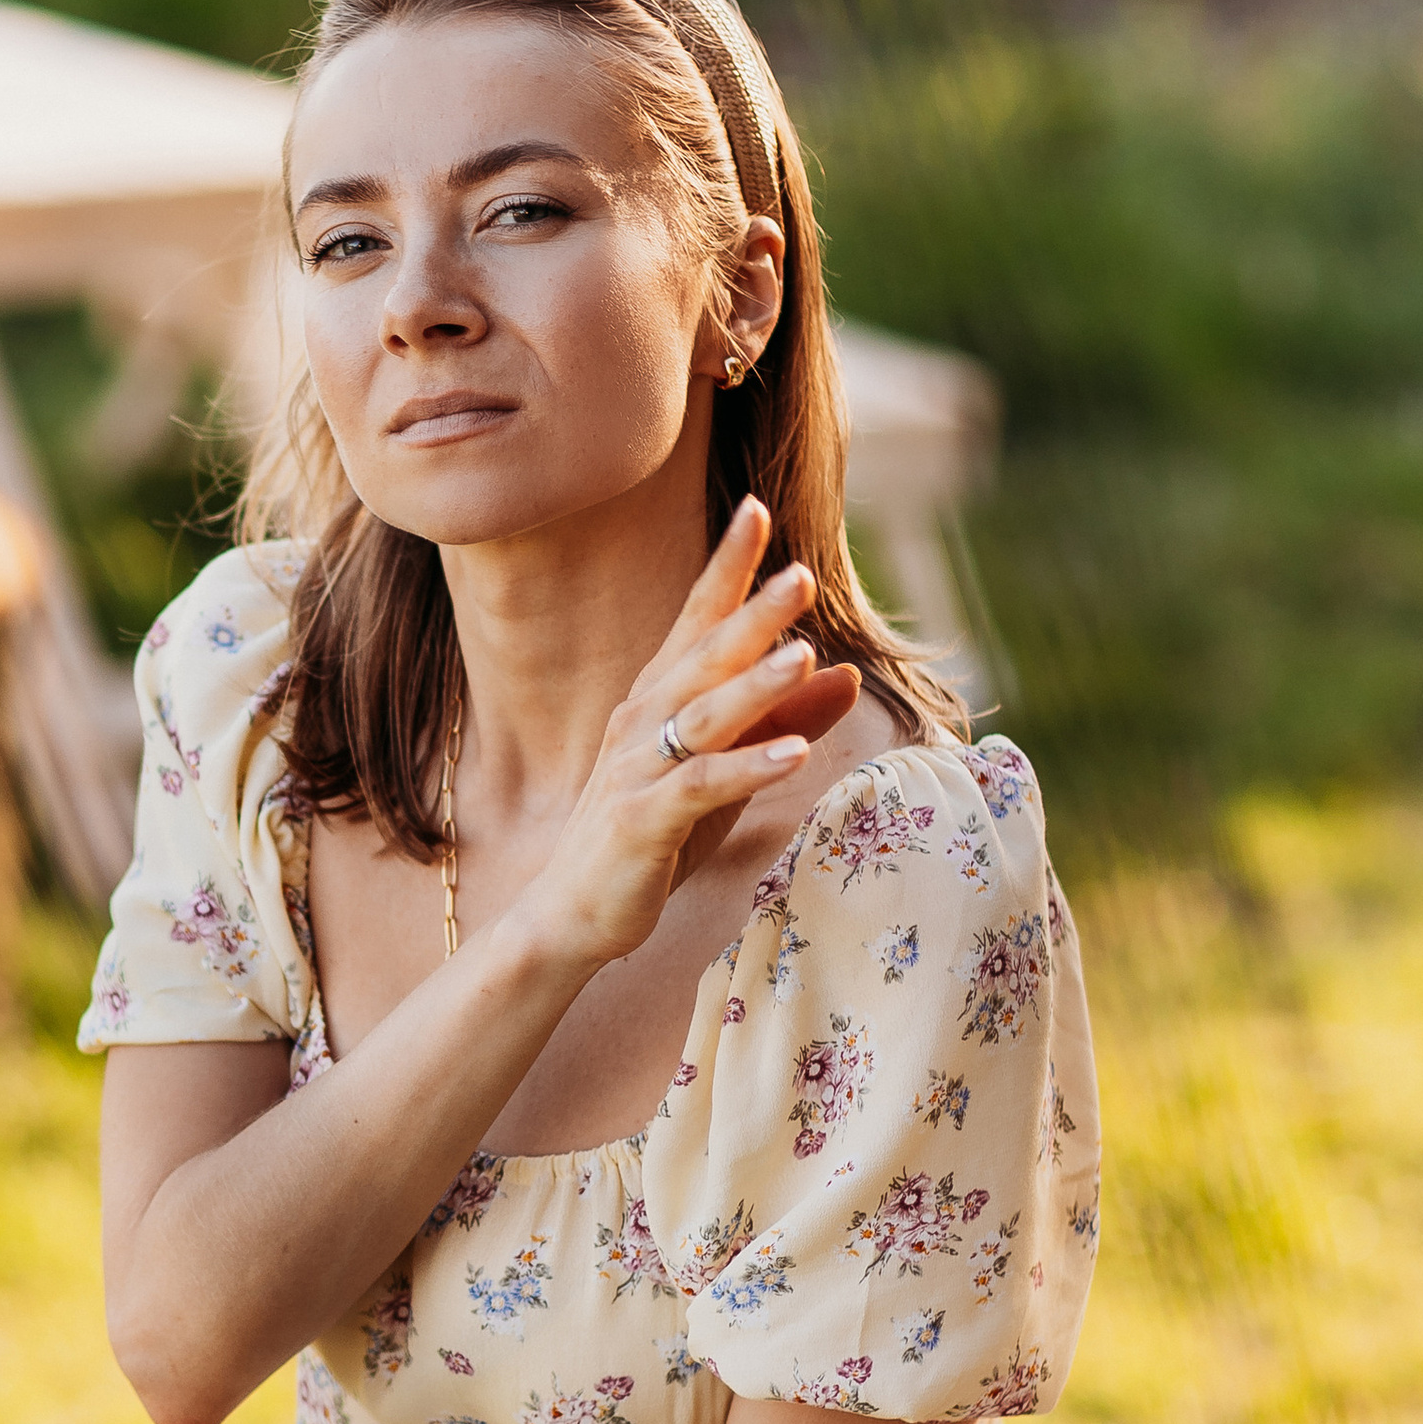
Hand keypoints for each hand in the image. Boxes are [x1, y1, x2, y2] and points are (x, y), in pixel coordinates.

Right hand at [517, 497, 858, 975]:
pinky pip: (700, 787)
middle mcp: (642, 722)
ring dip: (754, 685)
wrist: (574, 913)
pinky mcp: (642, 821)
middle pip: (703, 657)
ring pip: (702, 717)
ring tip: (803, 653)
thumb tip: (848, 673)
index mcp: (657, 701)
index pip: (696, 621)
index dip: (726, 568)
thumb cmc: (654, 837)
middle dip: (752, 615)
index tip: (756, 510)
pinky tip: (794, 754)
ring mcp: (636, 770)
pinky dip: (747, 767)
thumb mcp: (729, 773)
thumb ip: (784, 721)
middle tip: (800, 575)